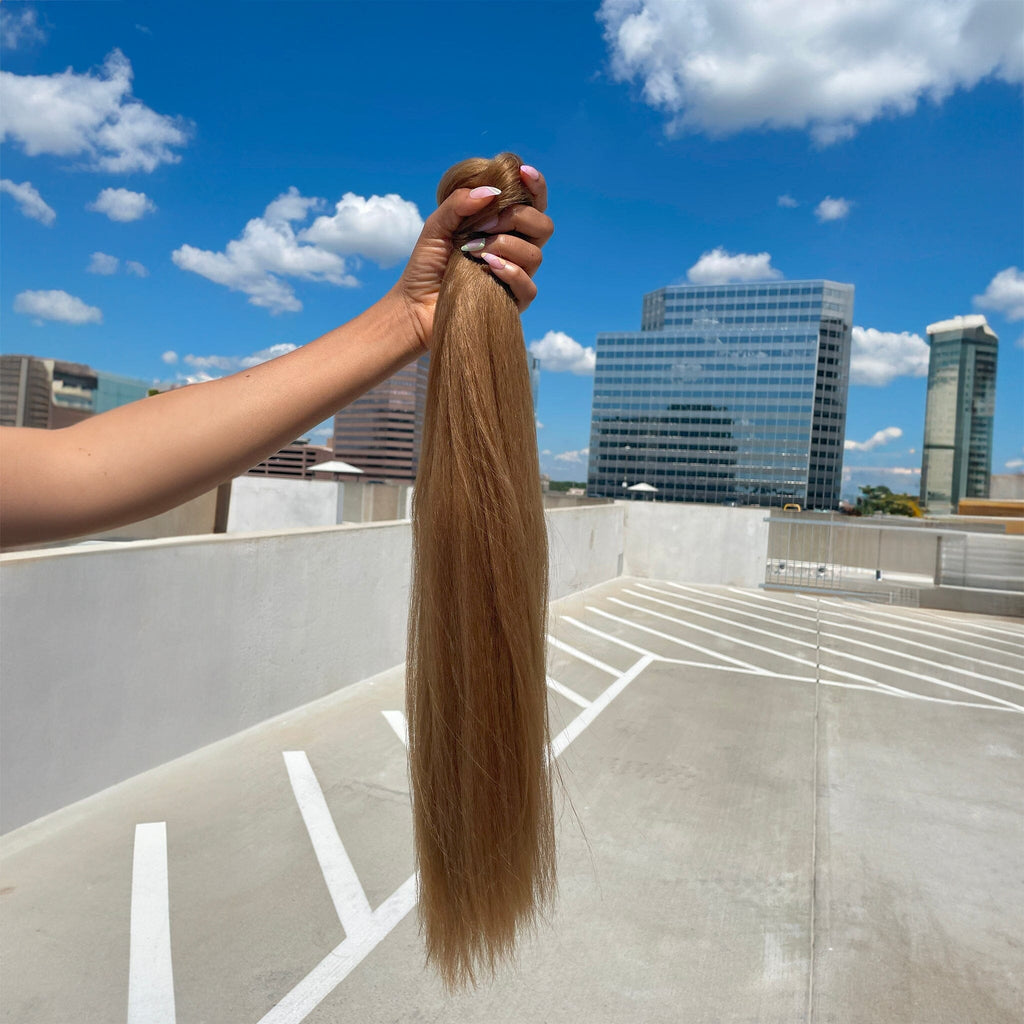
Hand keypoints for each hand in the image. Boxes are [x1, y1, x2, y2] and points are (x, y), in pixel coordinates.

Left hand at [394, 165, 552, 351]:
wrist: (415, 307)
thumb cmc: (426, 266)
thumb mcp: (436, 225)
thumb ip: (459, 203)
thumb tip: (491, 192)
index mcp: (502, 228)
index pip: (533, 203)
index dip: (535, 186)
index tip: (523, 173)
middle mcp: (514, 250)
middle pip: (543, 226)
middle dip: (518, 217)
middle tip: (484, 224)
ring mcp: (515, 276)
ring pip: (535, 254)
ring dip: (505, 245)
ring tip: (475, 251)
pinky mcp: (512, 302)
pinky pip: (528, 286)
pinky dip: (511, 273)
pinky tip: (488, 267)